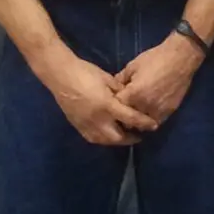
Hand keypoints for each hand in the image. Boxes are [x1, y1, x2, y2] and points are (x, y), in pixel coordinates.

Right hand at [39, 51, 160, 145]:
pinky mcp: (77, 126)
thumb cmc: (85, 72)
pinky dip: (103, 139)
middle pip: (118, 137)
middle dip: (130, 138)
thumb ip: (120, 91)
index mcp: (107, 105)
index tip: (153, 126)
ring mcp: (86, 125)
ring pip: (104, 141)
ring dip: (117, 140)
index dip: (144, 123)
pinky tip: (108, 134)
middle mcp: (97, 119)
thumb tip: (130, 98)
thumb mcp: (107, 78)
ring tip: (125, 135)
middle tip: (139, 134)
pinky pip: (93, 138)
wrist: (59, 75)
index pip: (130, 118)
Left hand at [115, 33, 205, 123]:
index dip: (115, 104)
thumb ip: (121, 79)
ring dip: (138, 119)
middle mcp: (144, 106)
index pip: (117, 107)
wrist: (180, 58)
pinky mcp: (169, 112)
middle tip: (125, 107)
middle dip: (125, 114)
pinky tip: (149, 111)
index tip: (114, 101)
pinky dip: (151, 119)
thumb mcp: (133, 66)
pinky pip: (156, 121)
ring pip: (142, 124)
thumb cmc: (155, 59)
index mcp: (133, 94)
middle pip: (128, 119)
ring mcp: (158, 111)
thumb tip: (113, 88)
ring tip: (137, 111)